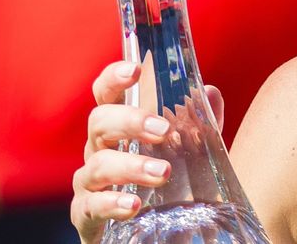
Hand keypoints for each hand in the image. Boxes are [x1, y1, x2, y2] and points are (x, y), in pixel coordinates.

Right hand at [70, 61, 223, 243]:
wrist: (151, 230)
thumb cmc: (167, 180)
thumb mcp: (191, 149)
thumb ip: (201, 122)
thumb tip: (210, 92)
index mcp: (120, 127)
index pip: (107, 94)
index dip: (114, 77)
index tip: (135, 69)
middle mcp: (99, 149)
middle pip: (99, 122)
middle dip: (129, 121)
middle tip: (162, 130)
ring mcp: (89, 182)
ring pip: (98, 165)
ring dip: (130, 166)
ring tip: (163, 171)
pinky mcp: (86, 215)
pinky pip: (90, 206)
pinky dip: (111, 203)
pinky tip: (133, 205)